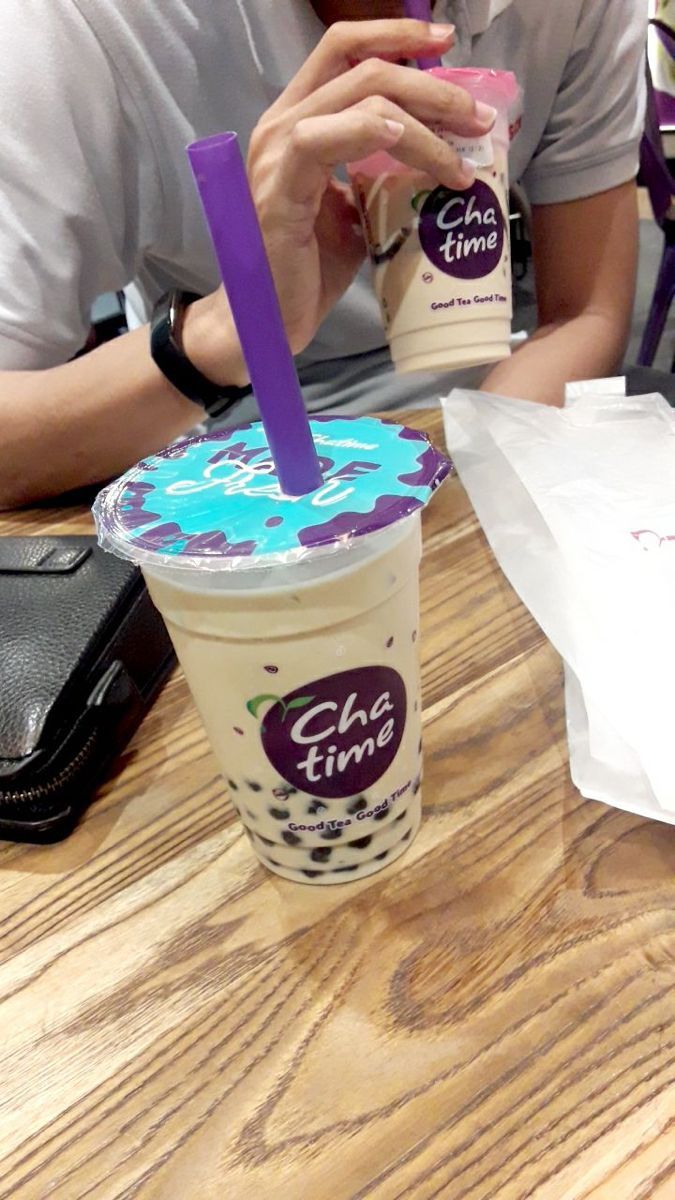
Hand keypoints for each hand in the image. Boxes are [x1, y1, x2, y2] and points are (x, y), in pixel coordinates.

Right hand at [186, 19, 496, 380]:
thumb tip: (440, 155)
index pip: (345, 49)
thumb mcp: (356, 206)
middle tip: (478, 119)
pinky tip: (405, 144)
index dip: (395, 34)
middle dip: (433, 89)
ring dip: (423, 122)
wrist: (272, 316)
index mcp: (299, 119)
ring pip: (360, 101)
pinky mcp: (280, 189)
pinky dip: (371, 133)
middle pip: (366, 70)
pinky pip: (323, 141)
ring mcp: (277, 153)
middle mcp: (282, 124)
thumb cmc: (311, 266)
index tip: (446, 42)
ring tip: (461, 158)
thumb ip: (381, 170)